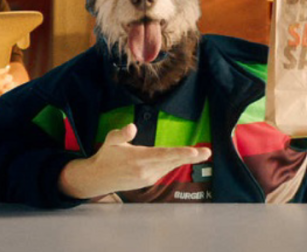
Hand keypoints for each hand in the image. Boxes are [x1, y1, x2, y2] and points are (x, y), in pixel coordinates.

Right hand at [57, 124, 211, 199]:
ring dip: (185, 159)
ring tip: (201, 153)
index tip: (193, 151)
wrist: (99, 178)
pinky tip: (183, 157)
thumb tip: (132, 127)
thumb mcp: (111, 141)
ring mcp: (148, 177)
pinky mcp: (149, 181)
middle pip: (172, 161)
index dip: (180, 153)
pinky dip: (174, 163)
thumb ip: (122, 134)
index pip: (163, 155)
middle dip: (191, 157)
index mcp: (139, 159)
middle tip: (207, 152)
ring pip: (170, 166)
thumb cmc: (106, 156)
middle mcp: (146, 170)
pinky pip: (165, 170)